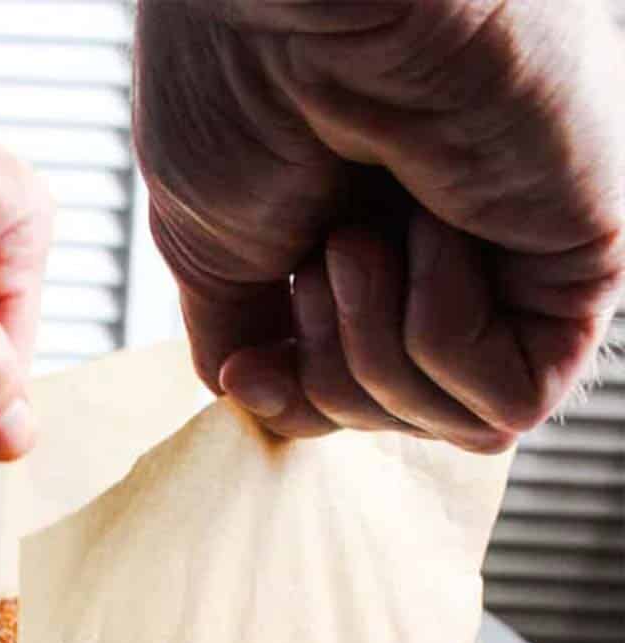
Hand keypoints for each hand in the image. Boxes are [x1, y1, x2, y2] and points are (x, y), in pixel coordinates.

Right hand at [134, 0, 624, 451]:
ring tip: (361, 242)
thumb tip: (258, 394)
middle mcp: (445, 238)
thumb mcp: (205, 239)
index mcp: (363, 227)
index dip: (296, 401)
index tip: (253, 367)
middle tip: (320, 259)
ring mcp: (517, 253)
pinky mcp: (580, 262)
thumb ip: (244, 328)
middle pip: (397, 418)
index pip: (347, 388)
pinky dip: (442, 343)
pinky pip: (513, 402)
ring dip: (377, 359)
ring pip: (457, 427)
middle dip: (332, 378)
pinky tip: (431, 240)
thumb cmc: (240, 72)